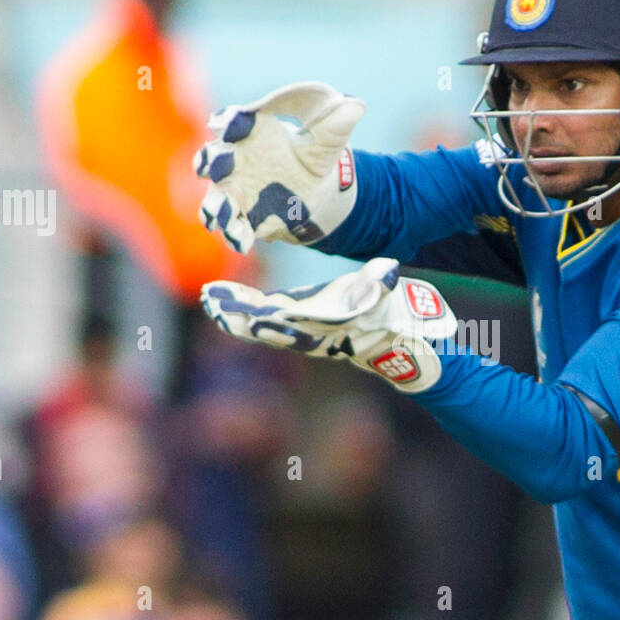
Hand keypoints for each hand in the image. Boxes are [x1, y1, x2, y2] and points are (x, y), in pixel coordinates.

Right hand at [193, 81, 364, 253]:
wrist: (312, 194)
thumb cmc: (309, 159)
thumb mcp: (325, 143)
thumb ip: (334, 126)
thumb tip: (356, 106)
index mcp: (251, 133)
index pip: (233, 122)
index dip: (229, 122)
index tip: (232, 123)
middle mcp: (234, 160)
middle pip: (212, 158)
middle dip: (211, 161)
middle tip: (216, 165)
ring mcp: (234, 192)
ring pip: (215, 198)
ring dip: (215, 207)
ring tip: (222, 215)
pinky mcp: (242, 218)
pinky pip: (232, 228)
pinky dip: (235, 236)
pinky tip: (244, 242)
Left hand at [200, 258, 457, 392]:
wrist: (409, 345)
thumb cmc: (402, 318)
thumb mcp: (395, 300)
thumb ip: (386, 287)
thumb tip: (388, 274)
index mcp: (330, 323)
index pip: (289, 317)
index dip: (262, 310)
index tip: (242, 303)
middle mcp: (315, 334)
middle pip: (269, 326)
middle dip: (240, 315)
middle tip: (210, 301)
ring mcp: (310, 335)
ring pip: (266, 328)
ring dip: (239, 316)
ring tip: (212, 301)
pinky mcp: (308, 332)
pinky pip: (272, 327)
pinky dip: (250, 318)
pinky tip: (230, 309)